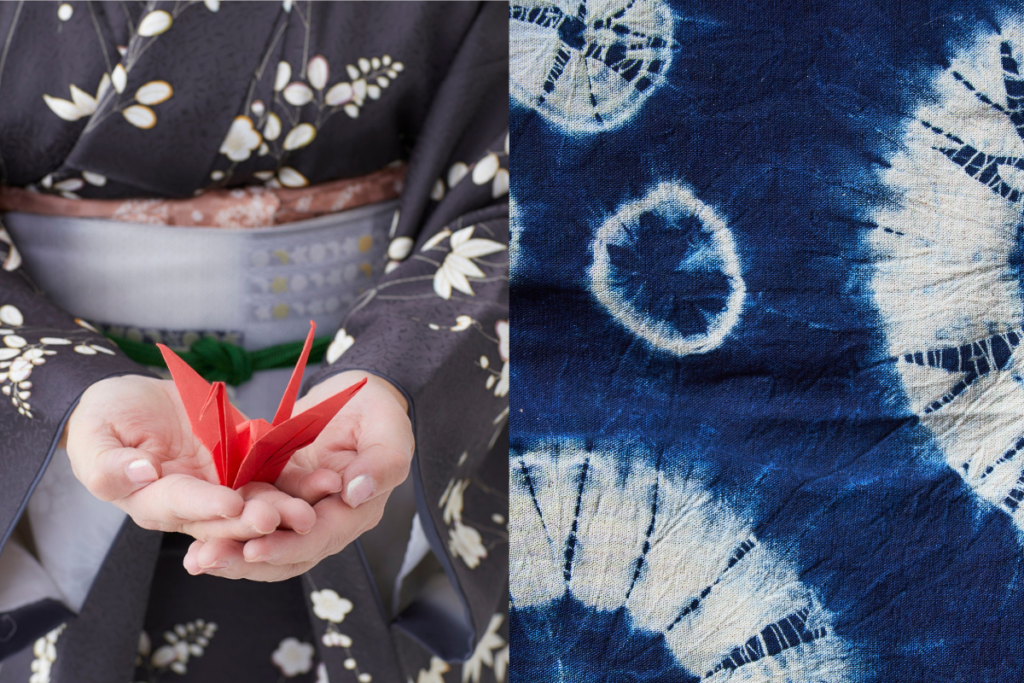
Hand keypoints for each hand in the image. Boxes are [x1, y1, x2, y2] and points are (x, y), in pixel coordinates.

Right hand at [66, 375, 315, 541]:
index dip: (206, 505)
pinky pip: (275, 471)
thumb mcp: (93, 438)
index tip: (230, 503)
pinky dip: (299, 479)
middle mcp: (195, 500)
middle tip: (290, 518)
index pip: (182, 505)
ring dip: (287, 506)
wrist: (131, 400)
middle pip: (229, 515)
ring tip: (314, 509)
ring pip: (258, 500)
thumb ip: (110, 464)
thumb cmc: (103, 420)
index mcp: (154, 500)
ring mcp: (224, 482)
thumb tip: (141, 474)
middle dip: (259, 517)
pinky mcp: (247, 460)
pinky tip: (326, 482)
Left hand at [183, 371, 413, 580]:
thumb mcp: (390, 432)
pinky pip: (247, 520)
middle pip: (286, 555)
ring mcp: (297, 512)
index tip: (254, 548)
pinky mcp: (274, 496)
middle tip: (207, 560)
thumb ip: (382, 464)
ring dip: (229, 553)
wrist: (357, 396)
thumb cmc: (378, 413)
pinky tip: (191, 537)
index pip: (320, 538)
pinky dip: (222, 529)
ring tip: (195, 559)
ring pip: (263, 543)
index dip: (287, 546)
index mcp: (355, 512)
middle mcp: (325, 521)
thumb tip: (356, 493)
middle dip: (246, 561)